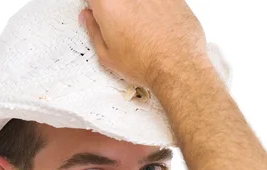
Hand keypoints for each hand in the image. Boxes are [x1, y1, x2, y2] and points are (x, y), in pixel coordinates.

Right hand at [79, 0, 208, 89]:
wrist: (177, 66)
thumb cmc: (145, 63)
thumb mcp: (108, 56)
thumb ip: (94, 32)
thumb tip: (89, 20)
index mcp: (108, 3)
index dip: (96, 8)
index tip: (99, 14)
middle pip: (118, 1)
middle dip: (118, 10)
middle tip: (123, 25)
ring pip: (138, 2)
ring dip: (138, 11)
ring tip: (143, 28)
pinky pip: (158, 2)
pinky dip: (156, 10)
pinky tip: (157, 25)